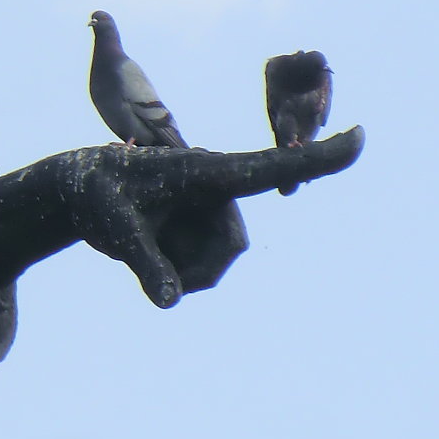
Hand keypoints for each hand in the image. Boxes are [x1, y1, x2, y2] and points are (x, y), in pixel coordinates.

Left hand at [65, 127, 364, 306]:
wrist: (78, 192)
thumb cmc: (94, 193)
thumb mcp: (113, 225)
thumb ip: (142, 260)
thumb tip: (168, 302)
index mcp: (203, 170)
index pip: (267, 167)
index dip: (317, 158)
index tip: (360, 135)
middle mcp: (216, 189)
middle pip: (227, 249)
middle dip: (188, 267)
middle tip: (140, 260)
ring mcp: (211, 212)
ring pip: (212, 267)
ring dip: (175, 270)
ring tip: (136, 243)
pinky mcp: (200, 231)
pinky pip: (197, 274)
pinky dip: (169, 274)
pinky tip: (144, 246)